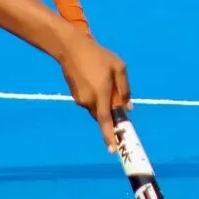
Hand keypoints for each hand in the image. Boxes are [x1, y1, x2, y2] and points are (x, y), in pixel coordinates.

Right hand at [59, 36, 130, 152]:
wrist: (71, 48)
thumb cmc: (98, 55)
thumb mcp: (118, 67)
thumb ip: (124, 89)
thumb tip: (127, 107)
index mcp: (101, 95)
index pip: (106, 121)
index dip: (109, 136)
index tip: (112, 150)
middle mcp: (89, 101)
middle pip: (103, 114)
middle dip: (110, 109)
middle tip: (114, 91)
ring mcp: (80, 99)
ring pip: (96, 107)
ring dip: (102, 100)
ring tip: (102, 77)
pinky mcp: (75, 95)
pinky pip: (90, 101)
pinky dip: (95, 96)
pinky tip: (93, 78)